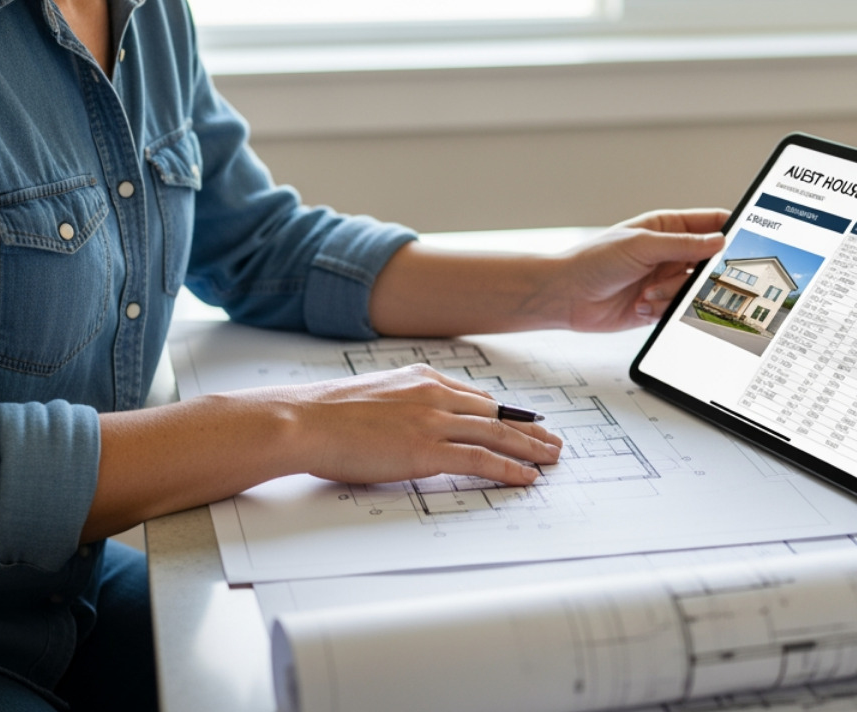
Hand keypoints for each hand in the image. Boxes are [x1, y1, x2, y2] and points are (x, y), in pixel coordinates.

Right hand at [280, 365, 563, 486]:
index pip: (474, 398)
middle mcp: (433, 394)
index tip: (520, 421)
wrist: (305, 420)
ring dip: (530, 448)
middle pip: (495, 414)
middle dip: (527, 429)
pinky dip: (509, 468)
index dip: (502, 414)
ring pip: (496, 435)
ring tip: (551, 459)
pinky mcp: (427, 451)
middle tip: (552, 439)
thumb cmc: (325, 414)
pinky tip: (526, 476)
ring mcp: (433, 422)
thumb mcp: (371, 394)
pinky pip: (481, 460)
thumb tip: (408, 421)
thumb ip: (400, 402)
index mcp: (420, 378)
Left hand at [554, 208, 728, 331]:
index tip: (746, 243)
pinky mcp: (657, 305)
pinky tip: (641, 305)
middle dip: (700, 275)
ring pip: (693, 290)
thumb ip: (683, 244)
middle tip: (689, 279)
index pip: (711, 224)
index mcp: (666, 228)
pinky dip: (662, 310)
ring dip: (672, 295)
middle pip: (708, 262)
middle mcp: (669, 253)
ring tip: (647, 293)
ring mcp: (664, 280)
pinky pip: (677, 310)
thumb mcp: (642, 245)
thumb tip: (720, 240)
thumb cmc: (593, 261)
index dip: (731, 231)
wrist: (565, 296)